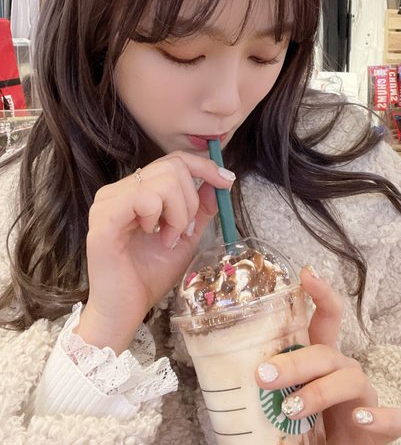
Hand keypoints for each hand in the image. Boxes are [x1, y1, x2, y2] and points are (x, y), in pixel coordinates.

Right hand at [76, 152, 234, 352]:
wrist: (127, 309)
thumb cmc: (150, 275)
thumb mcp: (185, 236)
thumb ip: (200, 209)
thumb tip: (219, 181)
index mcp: (135, 190)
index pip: (173, 160)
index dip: (204, 166)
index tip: (227, 181)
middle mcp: (118, 190)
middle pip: (172, 167)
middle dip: (190, 200)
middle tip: (181, 230)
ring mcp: (107, 202)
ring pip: (162, 180)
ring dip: (176, 212)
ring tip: (166, 238)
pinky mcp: (103, 219)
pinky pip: (144, 197)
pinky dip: (158, 218)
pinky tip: (152, 237)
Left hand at [255, 267, 400, 443]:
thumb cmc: (303, 431)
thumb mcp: (279, 404)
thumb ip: (264, 389)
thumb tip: (217, 384)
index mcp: (321, 362)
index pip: (325, 319)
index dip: (320, 293)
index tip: (306, 274)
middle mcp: (344, 373)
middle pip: (326, 353)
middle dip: (295, 361)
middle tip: (264, 376)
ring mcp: (365, 399)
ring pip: (351, 380)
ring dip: (319, 391)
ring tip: (291, 409)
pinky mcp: (382, 431)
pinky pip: (393, 418)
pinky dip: (379, 417)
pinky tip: (360, 418)